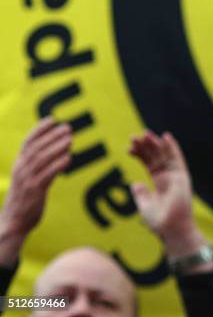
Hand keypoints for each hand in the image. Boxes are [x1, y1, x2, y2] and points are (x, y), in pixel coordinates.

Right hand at [0, 118, 71, 264]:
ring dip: (57, 147)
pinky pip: (47, 175)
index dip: (39, 130)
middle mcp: (21, 170)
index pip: (28, 142)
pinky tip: (69, 158)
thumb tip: (58, 151)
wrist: (14, 222)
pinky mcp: (34, 191)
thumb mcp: (29, 178)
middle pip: (37, 148)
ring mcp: (27, 180)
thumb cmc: (25, 198)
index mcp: (19, 165)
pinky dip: (58, 165)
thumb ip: (39, 165)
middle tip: (68, 127)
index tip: (52, 119)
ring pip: (42, 159)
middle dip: (52, 135)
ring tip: (71, 139)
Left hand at [129, 131, 212, 270]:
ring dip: (156, 143)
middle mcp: (168, 177)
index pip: (149, 163)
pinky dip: (173, 147)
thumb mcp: (144, 206)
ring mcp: (175, 176)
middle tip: (134, 136)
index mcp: (159, 183)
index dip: (139, 154)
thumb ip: (141, 194)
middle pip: (156, 156)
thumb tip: (135, 184)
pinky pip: (177, 159)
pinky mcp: (182, 177)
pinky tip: (166, 136)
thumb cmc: (159, 222)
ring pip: (165, 155)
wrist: (171, 230)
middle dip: (145, 146)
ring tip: (145, 133)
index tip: (128, 148)